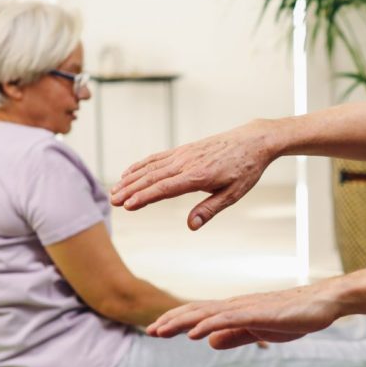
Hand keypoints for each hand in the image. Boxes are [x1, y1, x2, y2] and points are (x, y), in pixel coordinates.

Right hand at [109, 120, 274, 229]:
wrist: (253, 141)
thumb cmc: (245, 169)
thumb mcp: (233, 194)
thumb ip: (210, 209)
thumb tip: (191, 225)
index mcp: (199, 176)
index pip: (165, 188)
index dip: (145, 197)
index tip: (128, 206)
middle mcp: (187, 163)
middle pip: (152, 178)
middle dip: (131, 190)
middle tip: (112, 201)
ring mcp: (184, 154)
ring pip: (151, 167)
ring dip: (131, 179)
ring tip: (114, 190)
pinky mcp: (184, 150)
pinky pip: (158, 157)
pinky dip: (141, 165)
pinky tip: (129, 173)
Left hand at [146, 285, 342, 349]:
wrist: (322, 303)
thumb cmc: (294, 316)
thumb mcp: (259, 330)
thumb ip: (235, 335)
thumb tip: (209, 341)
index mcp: (236, 310)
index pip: (200, 314)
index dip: (177, 321)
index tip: (157, 330)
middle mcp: (236, 305)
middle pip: (197, 311)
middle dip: (172, 321)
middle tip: (150, 331)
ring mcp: (247, 308)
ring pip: (208, 313)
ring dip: (183, 322)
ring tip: (161, 330)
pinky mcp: (259, 313)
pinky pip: (229, 319)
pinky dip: (209, 325)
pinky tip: (194, 333)